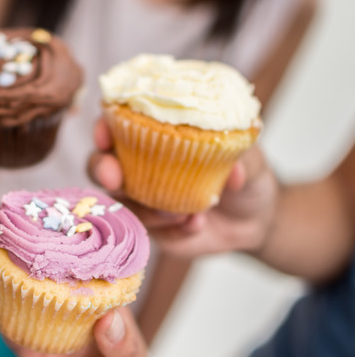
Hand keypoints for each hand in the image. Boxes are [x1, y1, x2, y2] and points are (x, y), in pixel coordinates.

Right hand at [0, 252, 174, 356]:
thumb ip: (123, 350)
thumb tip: (108, 320)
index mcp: (109, 318)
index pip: (89, 277)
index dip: (71, 252)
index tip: (54, 227)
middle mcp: (79, 325)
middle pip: (50, 286)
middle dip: (29, 261)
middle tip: (8, 236)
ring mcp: (55, 343)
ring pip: (26, 307)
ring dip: (6, 284)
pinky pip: (14, 338)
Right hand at [88, 118, 278, 257]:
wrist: (256, 220)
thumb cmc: (246, 175)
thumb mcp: (253, 160)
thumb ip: (244, 158)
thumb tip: (232, 171)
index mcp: (157, 136)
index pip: (118, 125)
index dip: (104, 128)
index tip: (105, 135)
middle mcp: (139, 165)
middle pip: (100, 164)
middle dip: (101, 169)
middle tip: (115, 179)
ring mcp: (141, 198)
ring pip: (119, 203)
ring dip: (148, 209)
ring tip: (184, 213)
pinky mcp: (150, 228)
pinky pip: (146, 232)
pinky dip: (171, 231)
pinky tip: (195, 225)